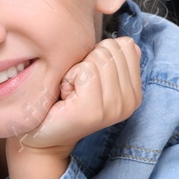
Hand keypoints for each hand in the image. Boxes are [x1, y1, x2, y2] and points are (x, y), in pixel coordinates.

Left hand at [16, 37, 141, 153]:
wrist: (43, 136)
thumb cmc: (64, 101)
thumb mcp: (95, 78)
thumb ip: (113, 60)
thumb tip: (127, 42)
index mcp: (134, 92)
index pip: (126, 45)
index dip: (99, 53)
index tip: (88, 78)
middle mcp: (131, 101)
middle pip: (111, 49)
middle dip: (87, 61)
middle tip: (78, 87)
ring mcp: (114, 107)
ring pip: (97, 58)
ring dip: (76, 71)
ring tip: (72, 93)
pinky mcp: (94, 109)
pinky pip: (84, 70)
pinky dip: (68, 78)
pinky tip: (66, 97)